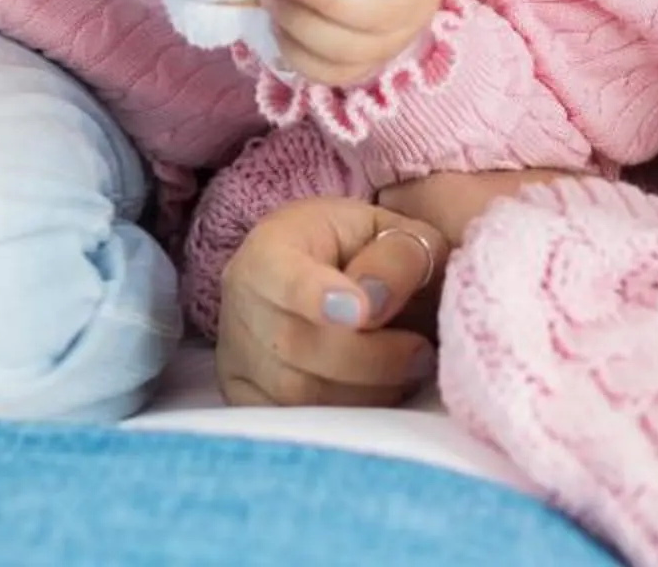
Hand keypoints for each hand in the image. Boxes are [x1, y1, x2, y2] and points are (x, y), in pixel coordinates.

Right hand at [216, 196, 444, 407]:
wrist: (325, 279)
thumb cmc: (364, 253)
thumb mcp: (392, 233)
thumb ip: (398, 257)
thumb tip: (379, 301)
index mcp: (270, 248)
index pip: (282, 275)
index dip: (317, 296)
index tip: (358, 311)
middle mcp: (240, 302)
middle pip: (296, 344)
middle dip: (371, 357)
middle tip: (421, 352)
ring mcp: (236, 357)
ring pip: (298, 394)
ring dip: (367, 391)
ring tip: (408, 372)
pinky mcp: (245, 400)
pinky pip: (296, 424)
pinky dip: (347, 416)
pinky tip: (378, 395)